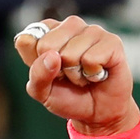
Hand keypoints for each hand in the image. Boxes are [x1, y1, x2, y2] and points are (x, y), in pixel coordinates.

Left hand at [14, 16, 139, 135]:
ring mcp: (92, 31)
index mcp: (48, 32)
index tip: (47, 70)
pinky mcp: (112, 42)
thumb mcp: (41, 91)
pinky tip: (97, 73)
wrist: (97, 112)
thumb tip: (52, 56)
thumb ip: (37, 74)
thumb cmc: (67, 96)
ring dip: (75, 73)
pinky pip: (91, 58)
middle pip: (47, 44)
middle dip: (55, 69)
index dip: (34, 62)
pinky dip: (92, 74)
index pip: (27, 39)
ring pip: (70, 53)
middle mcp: (70, 26)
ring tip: (83, 74)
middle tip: (68, 74)